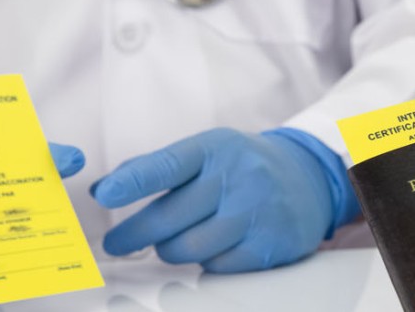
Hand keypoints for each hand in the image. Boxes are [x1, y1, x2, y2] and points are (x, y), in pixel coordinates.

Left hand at [90, 127, 356, 272]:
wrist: (310, 180)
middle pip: (169, 218)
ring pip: (188, 248)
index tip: (104, 195)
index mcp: (217, 148)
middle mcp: (239, 178)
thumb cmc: (245, 166)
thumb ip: (159, 166)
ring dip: (171, 250)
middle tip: (117, 242)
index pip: (168, 165)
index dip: (133, 182)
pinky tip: (212, 246)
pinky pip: (216, 266)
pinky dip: (205, 261)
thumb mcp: (208, 151)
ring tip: (172, 242)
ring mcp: (256, 213)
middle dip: (134, 234)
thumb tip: (107, 188)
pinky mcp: (268, 246)